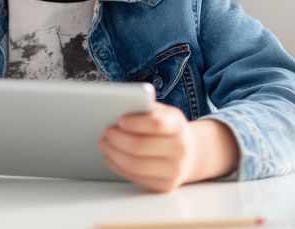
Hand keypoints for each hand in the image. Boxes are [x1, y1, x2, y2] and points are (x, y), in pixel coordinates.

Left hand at [98, 102, 237, 192]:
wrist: (189, 152)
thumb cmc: (167, 128)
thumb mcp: (162, 112)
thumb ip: (144, 109)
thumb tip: (117, 109)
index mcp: (177, 125)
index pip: (156, 124)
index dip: (135, 123)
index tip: (119, 121)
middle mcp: (180, 149)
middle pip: (140, 146)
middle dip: (117, 139)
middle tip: (106, 133)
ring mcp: (174, 170)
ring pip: (135, 165)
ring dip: (114, 154)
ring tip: (104, 144)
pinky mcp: (164, 186)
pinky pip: (135, 178)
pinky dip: (118, 167)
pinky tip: (110, 157)